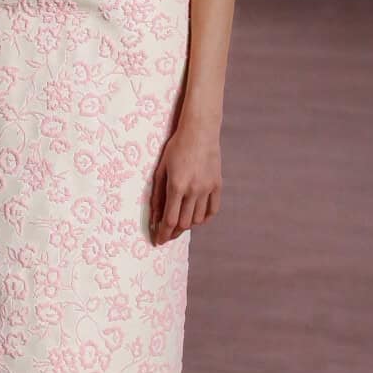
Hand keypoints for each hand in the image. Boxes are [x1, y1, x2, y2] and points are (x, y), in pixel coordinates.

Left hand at [149, 119, 221, 244]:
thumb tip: (154, 218)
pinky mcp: (217, 185)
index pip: (169, 220)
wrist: (200, 132)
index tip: (158, 240)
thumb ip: (157, 196)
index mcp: (177, 186)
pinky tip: (196, 218)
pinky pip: (212, 210)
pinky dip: (204, 218)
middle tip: (167, 234)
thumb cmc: (176, 148)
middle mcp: (193, 190)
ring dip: (187, 226)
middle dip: (173, 232)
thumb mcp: (161, 170)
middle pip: (184, 223)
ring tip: (179, 224)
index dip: (163, 234)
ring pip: (198, 219)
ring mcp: (207, 188)